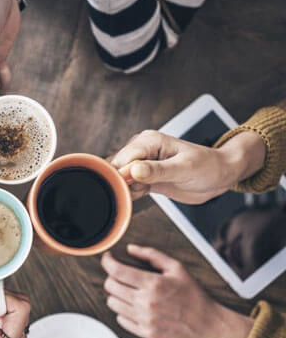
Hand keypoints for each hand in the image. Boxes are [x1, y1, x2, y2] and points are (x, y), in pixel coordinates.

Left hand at [101, 245, 253, 337]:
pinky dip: (123, 310)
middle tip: (120, 274)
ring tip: (128, 290)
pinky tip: (134, 305)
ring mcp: (144, 319)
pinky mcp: (144, 332)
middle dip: (112, 277)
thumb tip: (130, 248)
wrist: (206, 324)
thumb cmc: (192, 294)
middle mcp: (146, 302)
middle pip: (110, 286)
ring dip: (116, 294)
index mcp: (153, 284)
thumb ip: (151, 255)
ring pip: (112, 302)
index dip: (107, 261)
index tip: (108, 258)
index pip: (117, 271)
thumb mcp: (176, 268)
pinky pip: (120, 319)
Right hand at [110, 130, 265, 203]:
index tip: (127, 189)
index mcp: (149, 141)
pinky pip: (129, 187)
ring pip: (120, 179)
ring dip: (125, 190)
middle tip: (135, 194)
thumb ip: (158, 170)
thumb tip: (134, 171)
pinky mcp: (144, 178)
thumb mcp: (184, 168)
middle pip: (117, 168)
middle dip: (120, 183)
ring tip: (141, 194)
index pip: (124, 158)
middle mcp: (142, 150)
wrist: (220, 176)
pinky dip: (130, 195)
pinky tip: (141, 196)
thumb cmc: (208, 166)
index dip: (122, 175)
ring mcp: (142, 164)